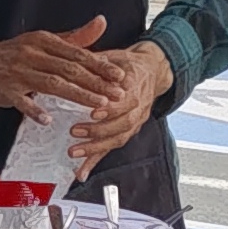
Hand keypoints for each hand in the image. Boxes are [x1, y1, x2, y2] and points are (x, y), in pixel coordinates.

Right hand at [0, 17, 115, 117]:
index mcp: (43, 41)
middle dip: (97, 82)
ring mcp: (16, 70)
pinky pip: (20, 100)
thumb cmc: (9, 54)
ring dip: (77, 95)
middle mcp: (32, 53)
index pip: (77, 54)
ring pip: (52, 83)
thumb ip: (73, 37)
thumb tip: (101, 23)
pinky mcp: (3, 87)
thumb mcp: (41, 42)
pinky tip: (47, 118)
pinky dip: (33, 109)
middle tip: (118, 94)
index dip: (100, 65)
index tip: (120, 76)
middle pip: (69, 69)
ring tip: (98, 105)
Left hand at [75, 41, 171, 166]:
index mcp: (135, 86)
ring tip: (74, 152)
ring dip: (95, 148)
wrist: (152, 71)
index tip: (94, 111)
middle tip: (76, 131)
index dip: (111, 108)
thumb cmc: (129, 64)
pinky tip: (81, 172)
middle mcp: (137, 107)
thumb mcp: (116, 56)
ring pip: (117, 138)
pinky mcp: (126, 132)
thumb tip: (79, 60)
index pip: (125, 101)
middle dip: (98, 130)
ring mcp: (134, 121)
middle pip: (121, 123)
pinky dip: (95, 161)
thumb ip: (100, 62)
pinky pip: (111, 148)